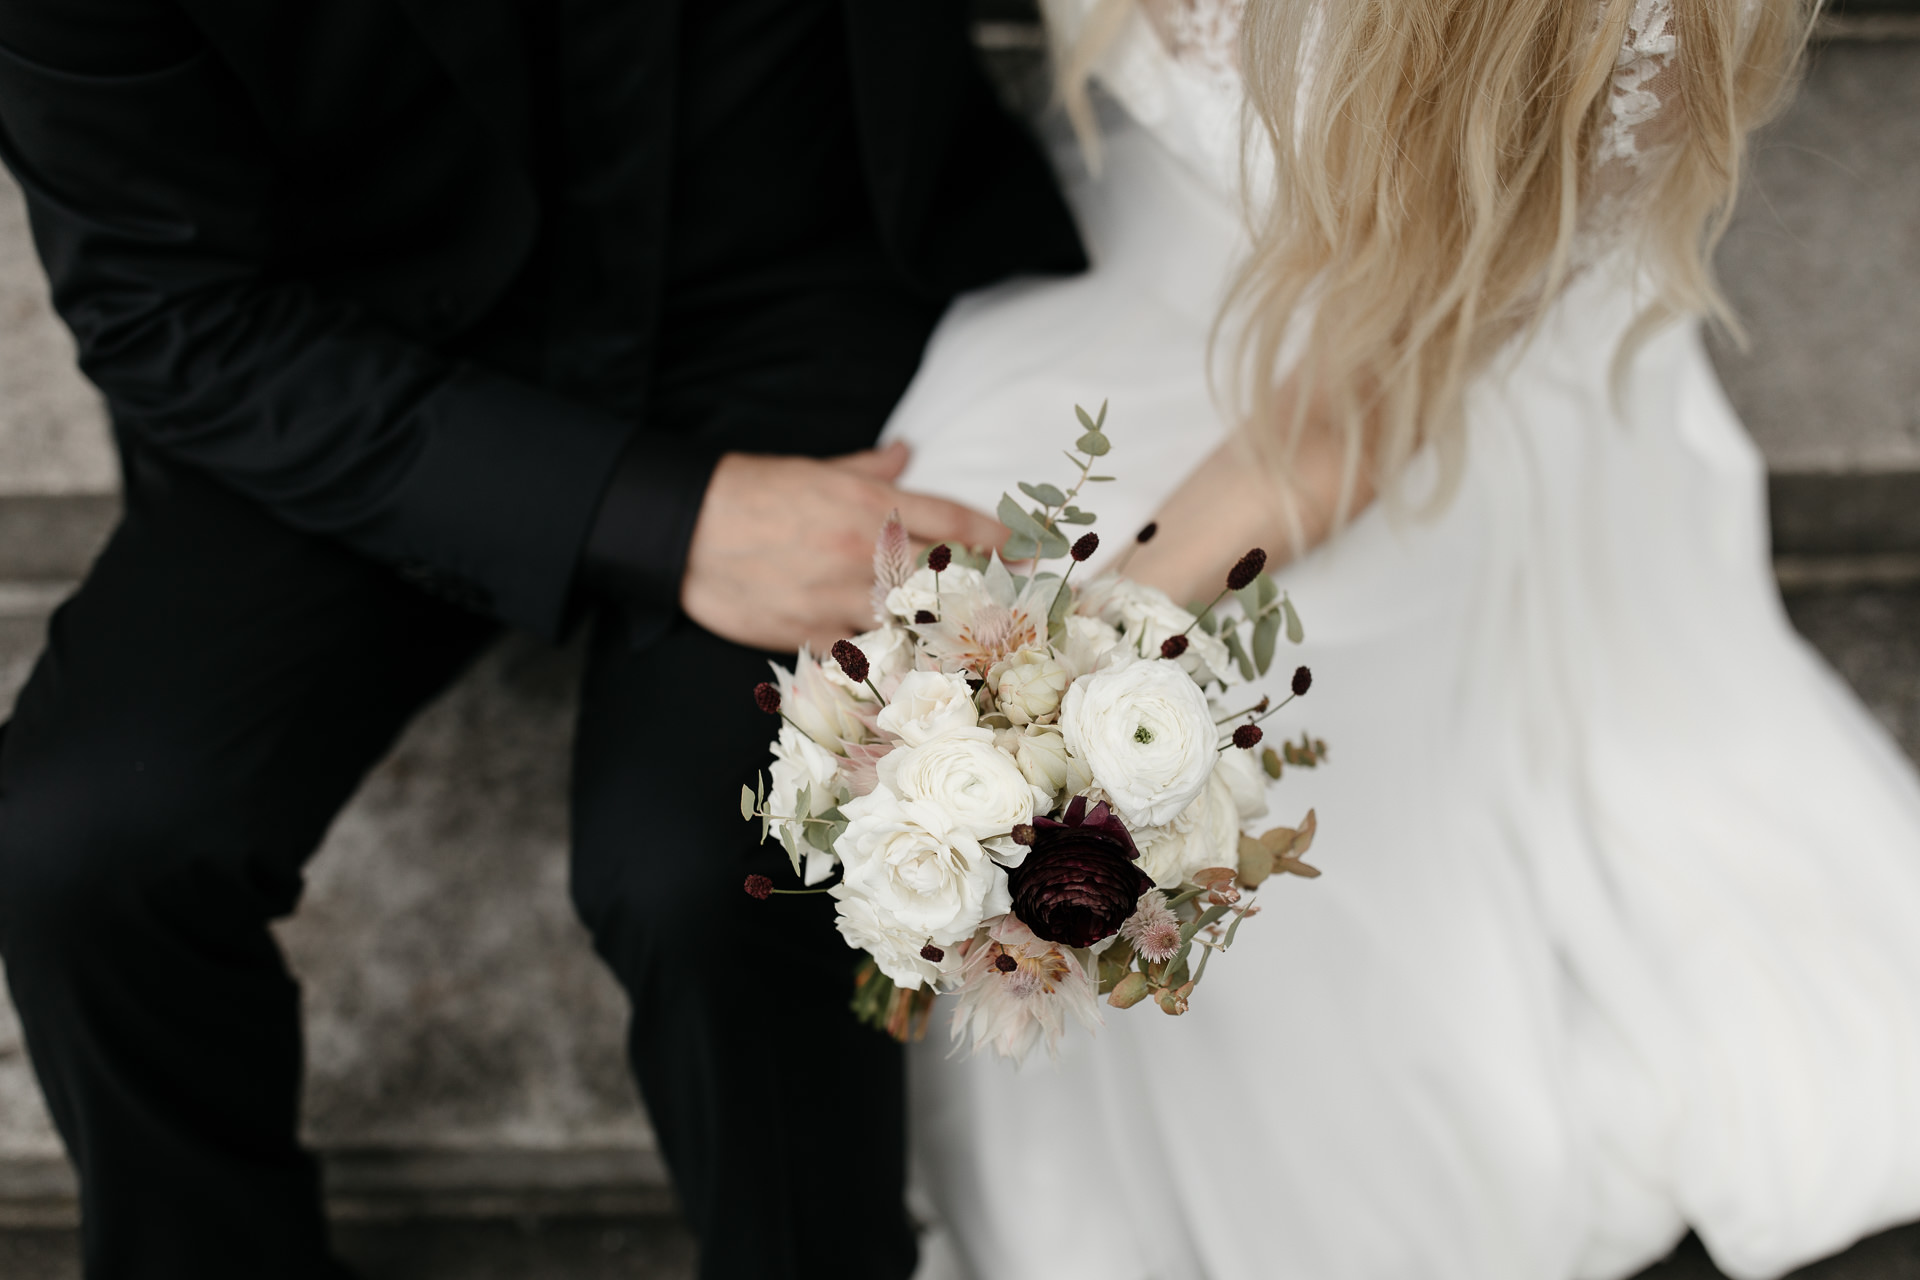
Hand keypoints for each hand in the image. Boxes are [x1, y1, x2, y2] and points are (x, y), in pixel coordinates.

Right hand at [680, 441, 1004, 652]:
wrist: (685, 528)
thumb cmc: (751, 490)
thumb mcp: (818, 468)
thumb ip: (869, 468)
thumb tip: (905, 452)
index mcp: (871, 507)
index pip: (955, 522)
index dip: (999, 538)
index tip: (1028, 551)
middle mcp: (864, 554)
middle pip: (945, 580)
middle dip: (983, 593)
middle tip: (1013, 606)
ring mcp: (838, 598)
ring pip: (909, 623)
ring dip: (938, 633)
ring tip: (970, 643)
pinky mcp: (810, 633)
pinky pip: (862, 653)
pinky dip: (885, 658)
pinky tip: (908, 669)